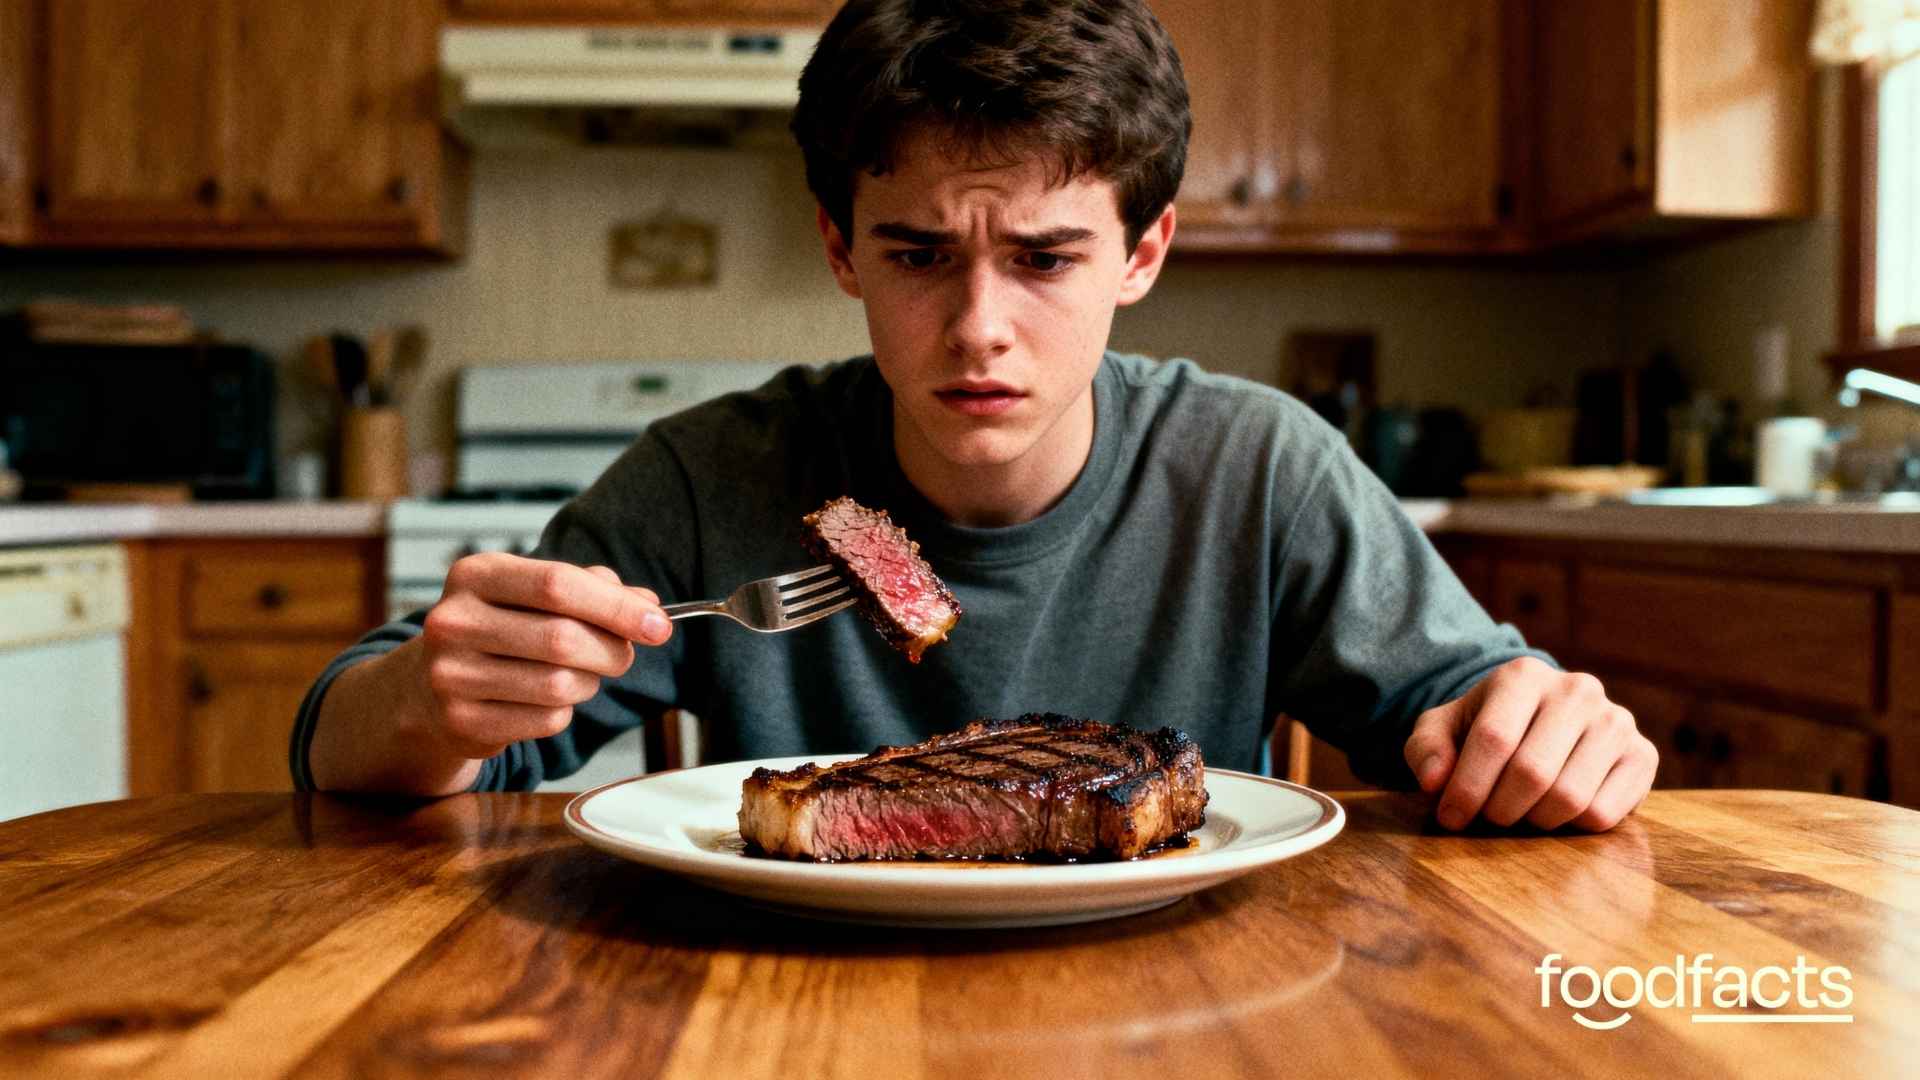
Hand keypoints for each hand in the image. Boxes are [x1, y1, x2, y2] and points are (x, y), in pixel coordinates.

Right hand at [414, 552, 671, 760]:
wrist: (427, 688)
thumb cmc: (499, 631)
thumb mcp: (533, 595)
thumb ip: (592, 590)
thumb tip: (649, 607)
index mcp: (475, 574)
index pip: (559, 584)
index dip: (617, 606)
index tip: (659, 625)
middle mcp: (454, 621)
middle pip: (563, 638)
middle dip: (612, 650)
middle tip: (624, 655)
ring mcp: (451, 674)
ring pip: (560, 684)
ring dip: (589, 683)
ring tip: (579, 675)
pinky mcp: (462, 722)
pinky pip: (547, 720)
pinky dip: (564, 713)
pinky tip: (547, 701)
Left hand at [1402, 657, 1655, 832]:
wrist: (1543, 723)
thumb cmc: (1486, 728)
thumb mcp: (1443, 729)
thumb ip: (1427, 749)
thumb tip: (1436, 782)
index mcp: (1523, 675)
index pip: (1494, 739)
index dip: (1467, 787)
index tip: (1451, 817)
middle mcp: (1577, 690)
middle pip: (1532, 772)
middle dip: (1499, 809)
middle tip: (1488, 819)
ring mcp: (1616, 721)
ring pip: (1570, 797)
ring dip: (1535, 821)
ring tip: (1520, 812)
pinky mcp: (1643, 755)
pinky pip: (1604, 814)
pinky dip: (1572, 827)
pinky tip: (1556, 810)